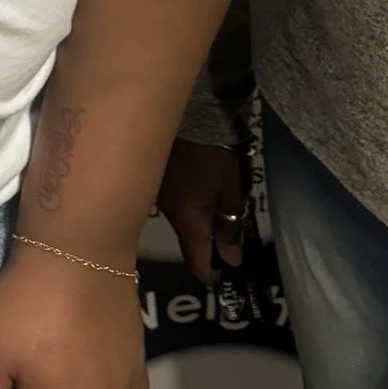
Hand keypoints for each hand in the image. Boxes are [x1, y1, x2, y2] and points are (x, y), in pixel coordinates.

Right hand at [160, 139, 247, 283]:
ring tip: (216, 210)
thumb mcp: (231, 190)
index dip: (210, 273)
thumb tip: (230, 260)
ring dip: (196, 222)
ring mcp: (158, 197)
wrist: (187, 115)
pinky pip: (173, 203)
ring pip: (179, 221)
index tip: (224, 273)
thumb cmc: (215, 155)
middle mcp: (168, 215)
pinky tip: (199, 192)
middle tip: (228, 236)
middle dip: (206, 245)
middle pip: (187, 242)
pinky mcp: (156, 180)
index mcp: (188, 221)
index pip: (195, 262)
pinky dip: (187, 205)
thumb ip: (229, 225)